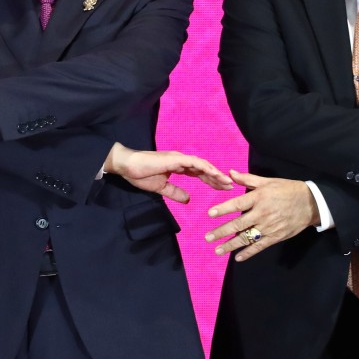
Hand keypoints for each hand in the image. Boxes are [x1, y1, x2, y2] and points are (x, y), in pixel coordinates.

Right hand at [104, 144, 232, 203]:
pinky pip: (195, 163)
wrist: (127, 166)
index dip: (211, 180)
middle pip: (204, 169)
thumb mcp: (161, 188)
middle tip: (231, 186)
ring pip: (203, 165)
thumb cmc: (140, 175)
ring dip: (216, 173)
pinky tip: (215, 175)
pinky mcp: (175, 159)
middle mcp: (181, 161)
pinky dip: (206, 168)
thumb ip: (175, 192)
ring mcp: (179, 159)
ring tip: (227, 182)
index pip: (199, 173)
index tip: (222, 188)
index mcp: (178, 166)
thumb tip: (188, 200)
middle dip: (218, 178)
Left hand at [205, 170, 318, 260]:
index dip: (223, 209)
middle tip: (208, 237)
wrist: (311, 203)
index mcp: (259, 198)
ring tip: (217, 249)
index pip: (237, 204)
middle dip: (221, 232)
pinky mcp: (276, 237)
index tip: (210, 214)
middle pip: (238, 224)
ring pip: (246, 237)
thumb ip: (248, 179)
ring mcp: (269, 227)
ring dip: (230, 245)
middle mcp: (262, 214)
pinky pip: (259, 246)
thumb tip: (230, 173)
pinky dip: (248, 253)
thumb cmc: (287, 190)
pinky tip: (237, 258)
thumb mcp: (268, 181)